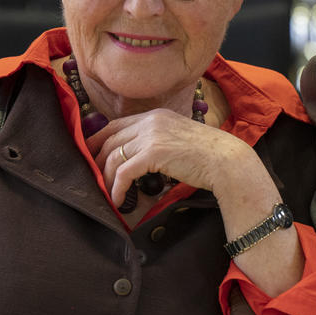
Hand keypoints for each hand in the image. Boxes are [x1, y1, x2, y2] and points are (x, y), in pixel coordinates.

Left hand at [88, 109, 277, 217]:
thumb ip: (157, 141)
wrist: (226, 160)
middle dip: (97, 161)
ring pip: (114, 156)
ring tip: (108, 192)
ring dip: (106, 177)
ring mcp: (152, 135)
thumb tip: (138, 158)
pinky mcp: (153, 152)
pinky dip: (117, 187)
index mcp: (156, 116)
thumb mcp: (178, 139)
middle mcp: (151, 121)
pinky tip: (119, 198)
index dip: (98, 140)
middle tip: (93, 178)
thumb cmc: (207, 155)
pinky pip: (124, 172)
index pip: (116, 124)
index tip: (90, 155)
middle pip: (110, 139)